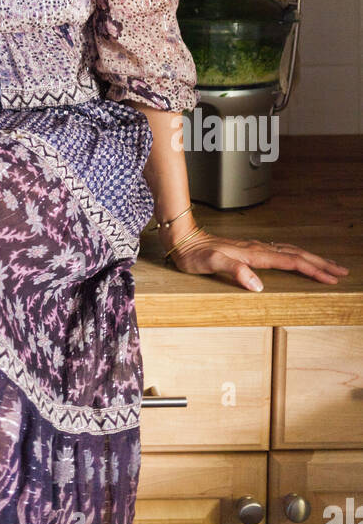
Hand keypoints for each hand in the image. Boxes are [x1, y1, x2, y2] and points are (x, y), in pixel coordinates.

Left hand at [166, 229, 349, 292]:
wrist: (182, 238)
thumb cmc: (193, 253)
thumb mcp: (210, 264)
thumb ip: (234, 271)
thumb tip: (258, 285)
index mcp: (254, 254)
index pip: (291, 262)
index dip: (312, 270)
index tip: (331, 278)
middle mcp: (257, 248)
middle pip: (297, 254)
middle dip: (320, 264)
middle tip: (341, 271)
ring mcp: (254, 247)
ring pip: (290, 251)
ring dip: (311, 258)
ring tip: (328, 265)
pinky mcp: (249, 249)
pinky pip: (280, 251)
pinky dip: (296, 255)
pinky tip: (298, 257)